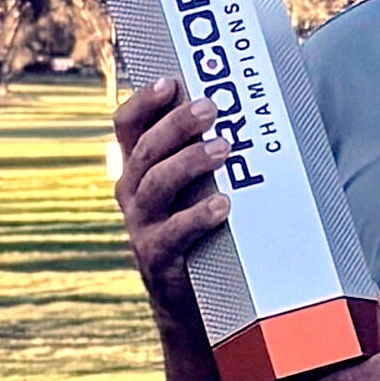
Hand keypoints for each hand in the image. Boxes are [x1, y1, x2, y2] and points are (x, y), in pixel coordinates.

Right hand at [112, 75, 228, 326]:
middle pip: (146, 150)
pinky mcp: (157, 257)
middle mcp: (132, 193)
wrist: (188, 298)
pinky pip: (173, 233)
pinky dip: (197, 216)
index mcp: (137, 169)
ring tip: (224, 148)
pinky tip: (223, 205)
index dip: (143, 102)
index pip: (127, 126)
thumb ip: (206, 154)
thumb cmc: (201, 228)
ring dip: (189, 162)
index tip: (171, 82)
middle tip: (211, 107)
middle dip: (177, 125)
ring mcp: (141, 226)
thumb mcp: (194, 188)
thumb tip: (252, 113)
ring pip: (156, 184)